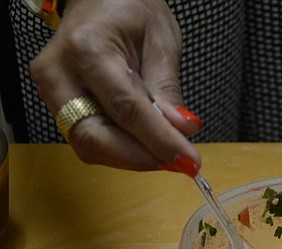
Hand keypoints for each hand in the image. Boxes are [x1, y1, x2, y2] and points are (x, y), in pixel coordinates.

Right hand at [29, 0, 202, 173]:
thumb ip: (167, 89)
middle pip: (96, 136)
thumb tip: (181, 130)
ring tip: (167, 151)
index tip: (189, 161)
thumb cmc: (129, 11)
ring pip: (89, 145)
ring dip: (132, 157)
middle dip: (141, 157)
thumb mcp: (161, 41)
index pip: (126, 109)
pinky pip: (88, 140)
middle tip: (179, 162)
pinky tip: (146, 143)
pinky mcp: (57, 104)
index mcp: (86, 48)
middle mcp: (59, 72)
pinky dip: (121, 150)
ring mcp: (53, 91)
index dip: (160, 141)